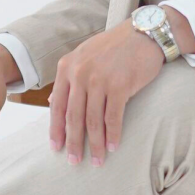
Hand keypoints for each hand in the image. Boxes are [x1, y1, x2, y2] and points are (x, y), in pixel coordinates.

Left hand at [49, 23, 164, 165]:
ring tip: (97, 161)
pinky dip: (113, 135)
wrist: (144, 33)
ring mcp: (99, 79)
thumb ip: (68, 79)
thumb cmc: (114, 47)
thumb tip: (50, 103)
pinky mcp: (119, 85)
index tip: (56, 148)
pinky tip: (113, 147)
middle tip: (74, 162)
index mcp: (67, 67)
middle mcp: (80, 73)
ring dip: (95, 144)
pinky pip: (113, 117)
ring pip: (93, 121)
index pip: (57, 105)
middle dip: (73, 143)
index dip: (56, 129)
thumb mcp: (84, 56)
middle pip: (73, 116)